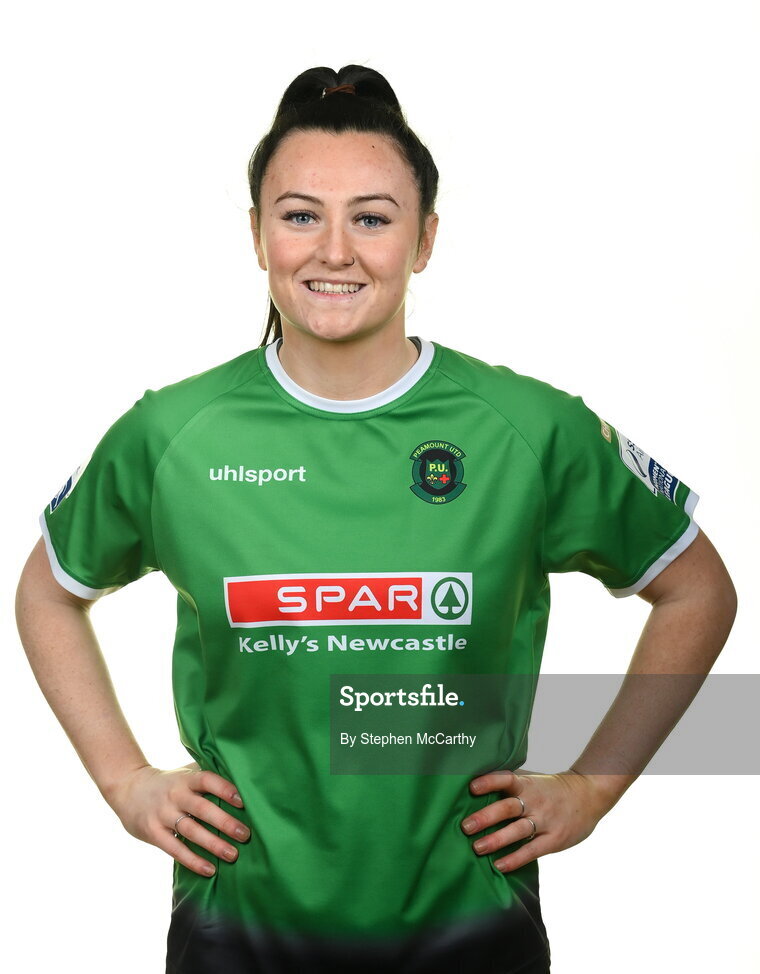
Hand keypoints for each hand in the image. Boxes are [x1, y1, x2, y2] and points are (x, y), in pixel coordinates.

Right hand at [105, 762, 250, 876]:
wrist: (129, 788)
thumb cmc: (169, 782)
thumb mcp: (185, 773)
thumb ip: (207, 776)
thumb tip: (243, 778)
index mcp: (186, 779)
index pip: (207, 780)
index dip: (225, 789)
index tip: (243, 801)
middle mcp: (175, 795)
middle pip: (202, 809)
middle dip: (225, 822)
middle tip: (246, 834)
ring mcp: (163, 814)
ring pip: (191, 831)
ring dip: (213, 844)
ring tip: (233, 855)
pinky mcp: (153, 833)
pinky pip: (175, 849)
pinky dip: (193, 860)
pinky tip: (210, 869)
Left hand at [460, 768, 611, 872]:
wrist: (589, 795)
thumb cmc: (551, 790)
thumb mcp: (533, 782)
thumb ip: (510, 786)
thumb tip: (474, 789)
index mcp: (527, 785)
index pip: (506, 779)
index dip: (489, 782)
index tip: (471, 787)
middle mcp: (534, 801)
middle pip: (508, 808)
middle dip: (485, 817)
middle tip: (465, 826)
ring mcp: (545, 821)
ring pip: (517, 831)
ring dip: (496, 840)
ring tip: (477, 848)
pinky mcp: (554, 839)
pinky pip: (532, 851)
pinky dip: (515, 858)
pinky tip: (499, 865)